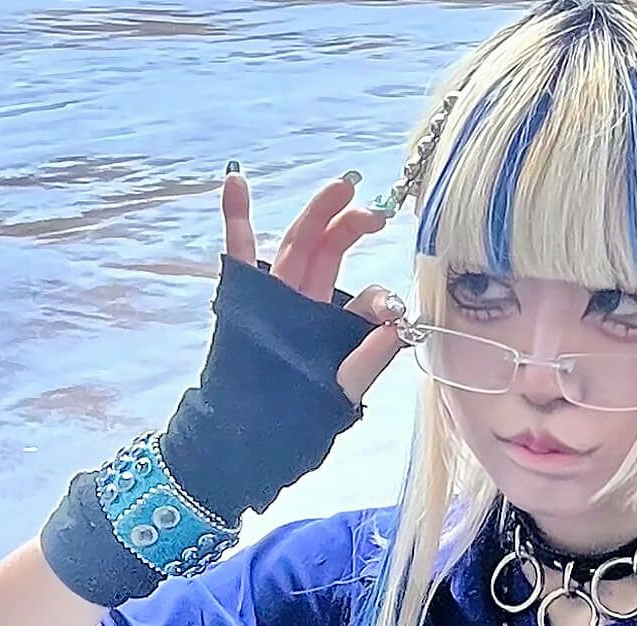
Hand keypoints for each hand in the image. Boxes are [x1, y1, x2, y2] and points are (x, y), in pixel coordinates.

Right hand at [160, 166, 409, 522]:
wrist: (248, 435)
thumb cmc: (296, 417)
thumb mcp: (342, 390)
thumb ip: (368, 361)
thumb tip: (400, 329)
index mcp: (335, 325)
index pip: (364, 297)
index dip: (379, 297)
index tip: (390, 306)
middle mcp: (309, 303)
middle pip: (333, 253)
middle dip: (353, 227)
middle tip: (374, 210)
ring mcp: (276, 295)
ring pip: (297, 243)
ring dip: (316, 212)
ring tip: (338, 185)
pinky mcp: (243, 295)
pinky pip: (240, 249)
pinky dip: (236, 215)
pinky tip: (237, 180)